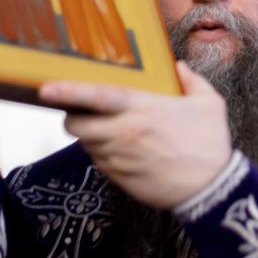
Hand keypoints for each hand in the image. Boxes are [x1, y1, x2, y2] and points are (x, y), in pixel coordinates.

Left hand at [38, 63, 231, 208]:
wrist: (211, 190)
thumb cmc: (210, 144)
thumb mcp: (210, 105)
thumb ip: (192, 81)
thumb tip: (180, 67)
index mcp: (144, 109)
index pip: (96, 97)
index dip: (69, 92)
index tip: (46, 88)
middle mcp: (125, 132)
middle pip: (77, 124)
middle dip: (71, 116)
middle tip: (78, 110)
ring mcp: (119, 157)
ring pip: (86, 143)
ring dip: (89, 135)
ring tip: (107, 129)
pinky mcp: (119, 177)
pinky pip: (99, 161)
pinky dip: (102, 153)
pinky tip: (121, 149)